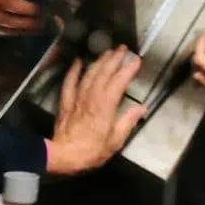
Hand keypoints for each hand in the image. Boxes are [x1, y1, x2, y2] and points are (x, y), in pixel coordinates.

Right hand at [0, 0, 40, 33]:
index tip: (40, 9)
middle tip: (42, 24)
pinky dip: (7, 32)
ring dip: (20, 31)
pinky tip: (14, 31)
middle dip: (29, 24)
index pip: (14, 5)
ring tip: (33, 30)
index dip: (28, 9)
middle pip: (12, 21)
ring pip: (5, 29)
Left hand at [47, 47, 146, 174]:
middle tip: (122, 48)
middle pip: (104, 72)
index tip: (136, 59)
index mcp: (106, 105)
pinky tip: (78, 61)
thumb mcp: (115, 141)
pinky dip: (74, 70)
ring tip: (107, 52)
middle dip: (114, 59)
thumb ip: (128, 122)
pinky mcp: (66, 101)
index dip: (128, 69)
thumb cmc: (92, 151)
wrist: (63, 156)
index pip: (119, 81)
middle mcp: (92, 96)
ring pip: (89, 73)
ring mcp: (77, 97)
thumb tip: (141, 108)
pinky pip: (69, 81)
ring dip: (99, 61)